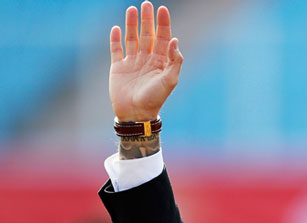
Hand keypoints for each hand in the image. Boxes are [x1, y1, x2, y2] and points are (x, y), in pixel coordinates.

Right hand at [109, 1, 182, 121]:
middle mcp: (147, 60)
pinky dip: (116, 39)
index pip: (163, 38)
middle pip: (147, 34)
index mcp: (161, 62)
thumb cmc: (155, 99)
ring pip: (132, 39)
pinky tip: (117, 28)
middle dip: (147, 20)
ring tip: (132, 9)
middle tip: (146, 4)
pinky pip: (116, 50)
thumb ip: (175, 61)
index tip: (162, 9)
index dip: (163, 24)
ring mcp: (132, 62)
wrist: (136, 114)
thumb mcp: (169, 81)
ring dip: (131, 24)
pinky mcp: (118, 67)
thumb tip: (175, 40)